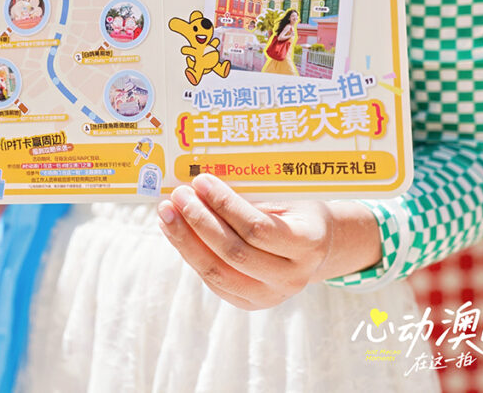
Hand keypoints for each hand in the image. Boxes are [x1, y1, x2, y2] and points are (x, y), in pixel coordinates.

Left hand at [157, 174, 380, 310]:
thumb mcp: (286, 197)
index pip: (257, 228)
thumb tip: (199, 183)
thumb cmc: (295, 211)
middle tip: (178, 194)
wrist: (315, 245)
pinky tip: (173, 229)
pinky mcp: (249, 302)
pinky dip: (189, 252)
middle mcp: (293, 276)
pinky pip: (212, 279)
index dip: (225, 204)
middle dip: (199, 221)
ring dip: (185, 239)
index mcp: (308, 243)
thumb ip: (251, 195)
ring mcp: (270, 295)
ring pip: (216, 271)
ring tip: (166, 212)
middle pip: (233, 252)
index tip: (200, 180)